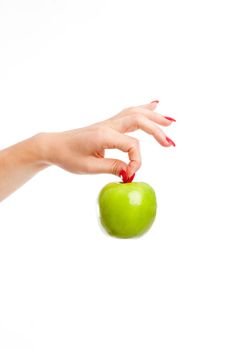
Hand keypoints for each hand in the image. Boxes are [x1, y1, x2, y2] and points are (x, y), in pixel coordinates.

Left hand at [41, 101, 175, 179]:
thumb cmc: (67, 156)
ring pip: (135, 113)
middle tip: (170, 144)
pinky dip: (143, 109)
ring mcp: (108, 123)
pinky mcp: (108, 124)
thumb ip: (111, 168)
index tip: (131, 174)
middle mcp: (108, 125)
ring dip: (154, 116)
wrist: (54, 145)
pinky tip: (153, 105)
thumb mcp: (88, 168)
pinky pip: (128, 113)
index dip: (136, 161)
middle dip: (157, 131)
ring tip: (170, 121)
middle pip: (139, 120)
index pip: (131, 145)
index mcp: (103, 135)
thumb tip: (130, 172)